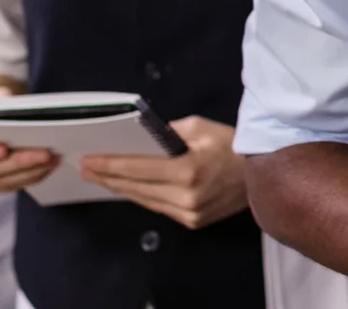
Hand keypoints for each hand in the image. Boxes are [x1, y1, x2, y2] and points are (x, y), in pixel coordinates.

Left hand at [81, 116, 248, 229]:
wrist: (263, 174)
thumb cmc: (232, 144)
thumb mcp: (201, 127)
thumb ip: (169, 131)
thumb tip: (144, 137)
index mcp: (187, 171)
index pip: (137, 169)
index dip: (109, 165)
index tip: (87, 160)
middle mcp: (185, 197)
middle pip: (135, 188)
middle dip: (107, 177)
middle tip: (84, 169)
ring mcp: (189, 213)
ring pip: (144, 200)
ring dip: (120, 189)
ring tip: (99, 178)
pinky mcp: (193, 221)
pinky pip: (158, 208)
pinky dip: (140, 196)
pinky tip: (126, 188)